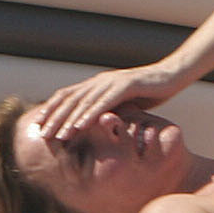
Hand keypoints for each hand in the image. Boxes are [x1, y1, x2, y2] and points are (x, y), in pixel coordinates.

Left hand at [35, 63, 185, 140]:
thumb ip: (109, 110)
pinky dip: (89, 115)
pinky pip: (103, 102)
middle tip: (42, 135)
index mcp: (97, 84)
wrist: (174, 76)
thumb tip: (96, 125)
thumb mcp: (126, 103)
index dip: (51, 110)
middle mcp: (100, 81)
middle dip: (54, 118)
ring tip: (58, 136)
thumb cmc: (151, 91)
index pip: (67, 96)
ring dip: (69, 120)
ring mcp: (112, 82)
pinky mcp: (126, 85)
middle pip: (70, 99)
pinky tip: (80, 126)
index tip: (39, 126)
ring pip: (84, 102)